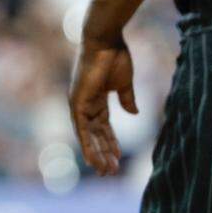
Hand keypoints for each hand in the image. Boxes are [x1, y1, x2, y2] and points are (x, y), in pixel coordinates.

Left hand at [69, 38, 137, 175]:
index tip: (118, 158)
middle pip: (95, 134)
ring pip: (87, 136)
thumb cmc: (116, 56)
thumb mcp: (124, 83)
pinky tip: (92, 160)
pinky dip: (86, 145)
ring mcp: (79, 103)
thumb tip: (134, 114)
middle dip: (104, 153)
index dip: (110, 142)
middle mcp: (85, 103)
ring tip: (106, 172)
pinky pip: (81, 129)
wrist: (106, 40)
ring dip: (96, 154)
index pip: (103, 126)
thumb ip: (127, 99)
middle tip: (111, 172)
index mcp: (96, 99)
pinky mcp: (77, 102)